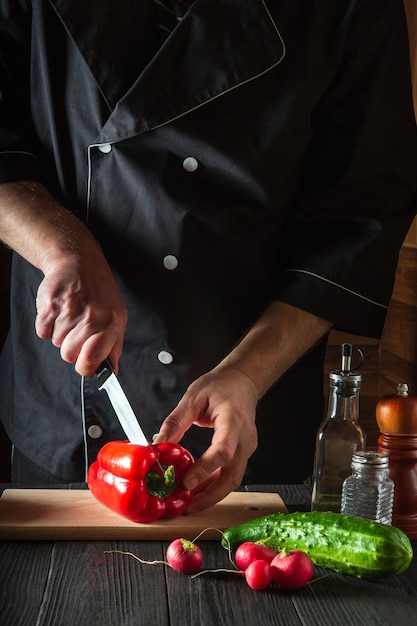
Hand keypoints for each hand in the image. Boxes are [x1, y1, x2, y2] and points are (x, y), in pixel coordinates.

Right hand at [0, 181, 127, 375]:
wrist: (79, 262)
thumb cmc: (100, 292)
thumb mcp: (117, 316)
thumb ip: (114, 346)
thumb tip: (112, 371)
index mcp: (111, 323)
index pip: (93, 359)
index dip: (86, 366)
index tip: (84, 362)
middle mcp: (92, 317)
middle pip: (69, 356)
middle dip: (71, 348)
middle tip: (77, 331)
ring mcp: (70, 309)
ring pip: (56, 343)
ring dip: (60, 334)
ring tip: (70, 315)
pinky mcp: (50, 304)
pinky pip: (42, 332)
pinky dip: (47, 326)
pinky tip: (58, 312)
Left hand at [154, 365, 258, 512]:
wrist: (242, 381)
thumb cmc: (220, 386)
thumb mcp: (193, 397)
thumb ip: (176, 422)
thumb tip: (157, 446)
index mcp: (233, 419)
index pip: (223, 450)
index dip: (205, 469)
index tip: (186, 482)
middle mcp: (245, 437)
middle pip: (232, 475)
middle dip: (210, 496)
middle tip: (186, 506)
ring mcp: (247, 447)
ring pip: (233, 479)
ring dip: (212, 495)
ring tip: (189, 504)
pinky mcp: (244, 453)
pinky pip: (231, 474)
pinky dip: (215, 485)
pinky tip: (199, 490)